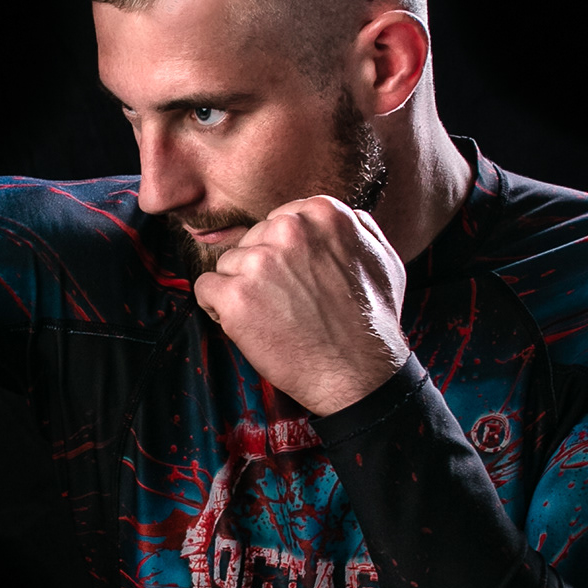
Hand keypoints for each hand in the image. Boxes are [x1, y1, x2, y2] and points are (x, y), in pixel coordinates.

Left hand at [191, 196, 408, 415]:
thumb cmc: (372, 322)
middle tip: (290, 303)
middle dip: (262, 271)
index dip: (283, 255)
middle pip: (252, 241)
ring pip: (229, 265)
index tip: (297, 280)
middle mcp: (290, 229)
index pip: (278, 221)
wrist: (359, 373)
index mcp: (323, 214)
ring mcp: (260, 261)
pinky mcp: (235, 295)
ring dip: (242, 290)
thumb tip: (336, 215)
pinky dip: (218, 308)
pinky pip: (204, 288)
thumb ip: (356, 227)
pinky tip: (246, 324)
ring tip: (274, 317)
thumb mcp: (382, 258)